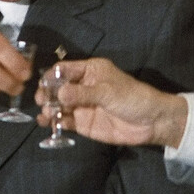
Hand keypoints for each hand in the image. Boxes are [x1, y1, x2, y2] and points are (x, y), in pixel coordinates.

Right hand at [35, 58, 188, 147]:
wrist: (151, 122)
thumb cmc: (133, 98)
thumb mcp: (108, 92)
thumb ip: (83, 93)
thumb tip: (59, 93)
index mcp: (90, 71)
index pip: (64, 69)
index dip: (52, 76)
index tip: (42, 84)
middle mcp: (83, 87)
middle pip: (58, 88)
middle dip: (48, 94)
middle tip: (42, 101)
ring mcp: (82, 106)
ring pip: (59, 105)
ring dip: (49, 109)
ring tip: (46, 114)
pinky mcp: (84, 123)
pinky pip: (65, 121)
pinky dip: (56, 122)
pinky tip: (50, 123)